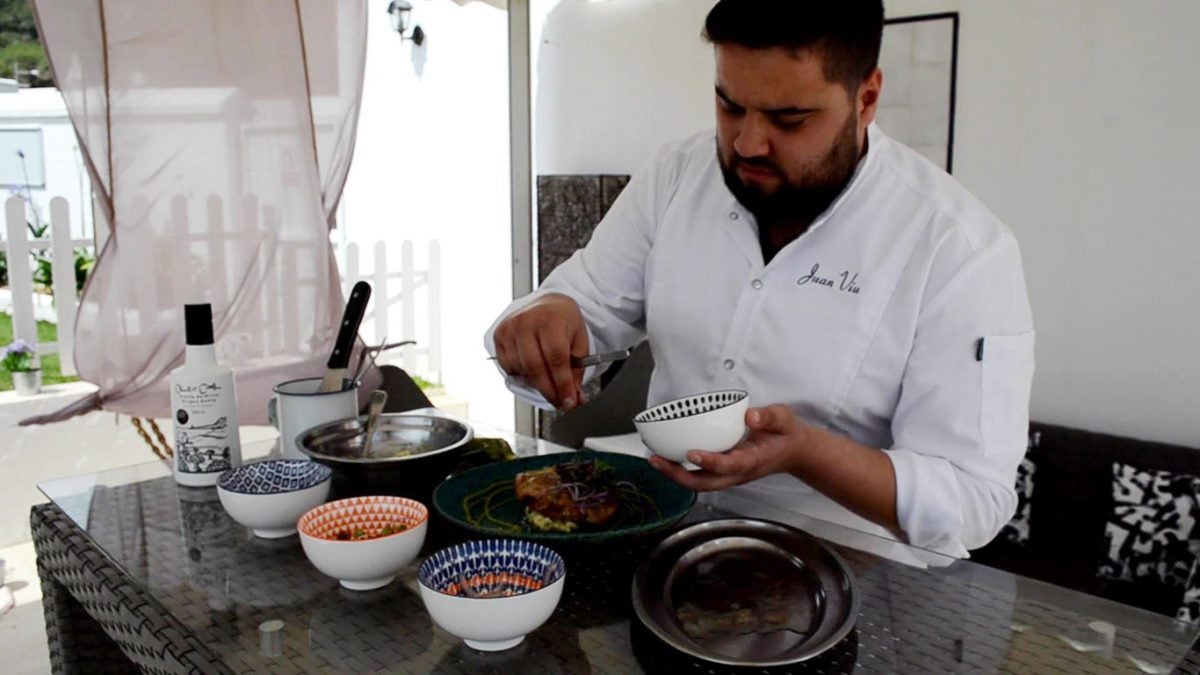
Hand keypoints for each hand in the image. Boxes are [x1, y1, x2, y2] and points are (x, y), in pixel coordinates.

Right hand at [492, 293, 589, 409]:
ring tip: (550, 383)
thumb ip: (577, 371)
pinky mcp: (499, 336)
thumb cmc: (564, 322)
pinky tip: (533, 369)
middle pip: (536, 368)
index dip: (562, 384)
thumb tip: (574, 398)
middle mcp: (527, 322)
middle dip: (549, 390)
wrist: (547, 304)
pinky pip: (508, 366)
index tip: (569, 401)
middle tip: (560, 401)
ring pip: (522, 370)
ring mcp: (510, 329)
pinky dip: (522, 374)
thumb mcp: (579, 342)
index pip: (556, 358)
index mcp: (550, 320)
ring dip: (537, 384)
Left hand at [649, 405, 805, 490]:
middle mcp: (738, 472)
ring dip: (676, 475)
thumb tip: (750, 415)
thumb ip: (769, 416)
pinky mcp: (724, 472)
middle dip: (679, 476)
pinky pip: (700, 476)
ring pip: (700, 483)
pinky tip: (666, 457)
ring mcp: (730, 475)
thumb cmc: (785, 434)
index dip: (711, 461)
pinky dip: (681, 470)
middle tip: (657, 460)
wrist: (794, 452)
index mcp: (753, 460)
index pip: (730, 465)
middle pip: (706, 483)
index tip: (693, 452)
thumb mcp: (784, 419)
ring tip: (654, 460)